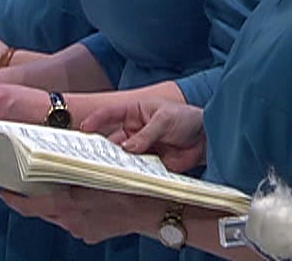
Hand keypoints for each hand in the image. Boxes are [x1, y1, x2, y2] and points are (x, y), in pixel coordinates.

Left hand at [1, 186, 160, 243]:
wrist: (153, 210)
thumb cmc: (129, 187)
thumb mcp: (98, 173)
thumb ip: (73, 173)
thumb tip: (57, 169)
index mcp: (68, 205)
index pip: (30, 207)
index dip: (14, 200)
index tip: (4, 192)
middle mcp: (71, 221)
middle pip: (44, 211)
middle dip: (38, 198)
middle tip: (33, 183)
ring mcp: (81, 230)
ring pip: (61, 216)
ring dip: (60, 204)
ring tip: (68, 187)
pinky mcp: (92, 234)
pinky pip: (76, 222)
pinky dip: (76, 211)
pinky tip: (89, 200)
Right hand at [79, 96, 206, 170]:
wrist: (206, 138)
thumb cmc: (186, 118)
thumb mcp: (165, 119)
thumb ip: (147, 134)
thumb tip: (128, 148)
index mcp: (135, 112)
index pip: (111, 114)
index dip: (96, 120)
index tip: (85, 129)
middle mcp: (134, 131)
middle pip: (112, 141)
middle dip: (103, 149)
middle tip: (93, 158)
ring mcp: (140, 148)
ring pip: (122, 157)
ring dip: (116, 164)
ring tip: (108, 170)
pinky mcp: (149, 164)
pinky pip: (135, 169)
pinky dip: (129, 175)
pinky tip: (125, 178)